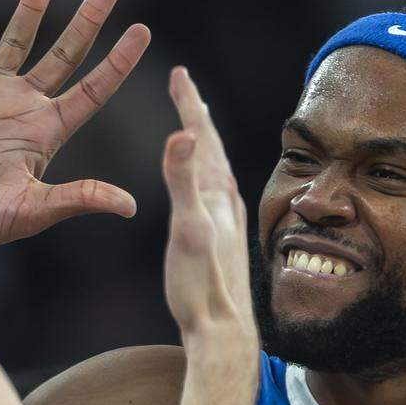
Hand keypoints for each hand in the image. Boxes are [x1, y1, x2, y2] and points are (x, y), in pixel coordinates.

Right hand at [0, 0, 150, 281]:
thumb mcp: (32, 212)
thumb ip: (77, 199)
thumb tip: (130, 206)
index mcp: (48, 133)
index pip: (93, 89)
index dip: (119, 61)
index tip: (143, 29)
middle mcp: (24, 107)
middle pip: (66, 51)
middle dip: (89, 16)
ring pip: (18, 36)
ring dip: (35, 0)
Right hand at [161, 67, 256, 348]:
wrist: (224, 331)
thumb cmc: (202, 285)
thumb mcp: (187, 228)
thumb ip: (183, 180)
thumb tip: (183, 133)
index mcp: (215, 192)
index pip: (201, 135)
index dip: (188, 103)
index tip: (177, 73)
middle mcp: (226, 201)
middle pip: (211, 146)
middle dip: (195, 114)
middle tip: (183, 86)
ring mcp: (227, 220)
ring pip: (215, 168)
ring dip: (203, 143)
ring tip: (195, 127)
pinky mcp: (223, 239)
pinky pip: (215, 192)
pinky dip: (206, 175)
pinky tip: (207, 187)